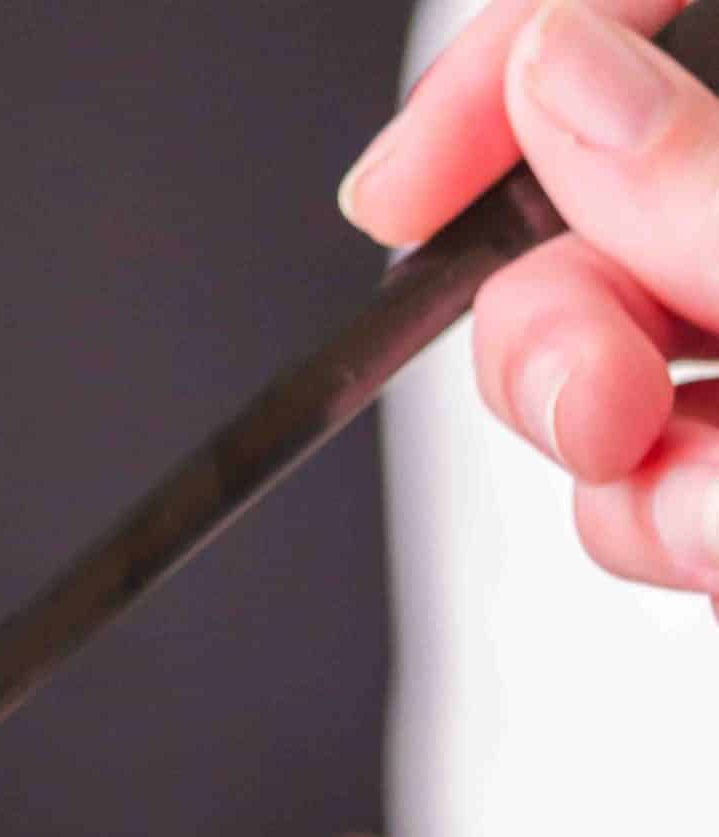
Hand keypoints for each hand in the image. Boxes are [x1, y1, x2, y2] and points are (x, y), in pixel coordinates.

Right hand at [341, 0, 718, 604]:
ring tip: (713, 532)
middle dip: (551, 328)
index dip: (494, 80)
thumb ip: (717, 184)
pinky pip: (651, 478)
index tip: (399, 197)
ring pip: (606, 363)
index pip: (641, 1)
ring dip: (621, 474)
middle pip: (588, 201)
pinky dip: (658, 533)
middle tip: (599, 414)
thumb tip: (560, 74)